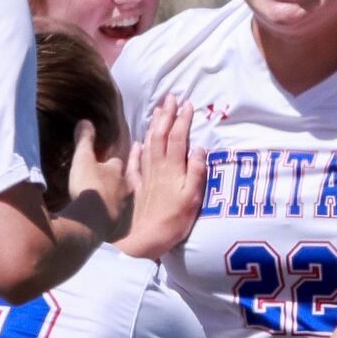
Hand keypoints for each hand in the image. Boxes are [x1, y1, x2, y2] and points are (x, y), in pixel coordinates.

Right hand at [60, 120, 128, 236]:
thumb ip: (84, 141)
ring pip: (123, 200)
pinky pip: (118, 219)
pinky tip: (109, 220)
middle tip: (112, 181)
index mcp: (116, 171)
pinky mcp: (120, 226)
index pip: (117, 163)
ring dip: (117, 199)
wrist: (93, 220)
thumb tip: (85, 121)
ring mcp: (124, 208)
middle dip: (118, 181)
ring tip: (111, 200)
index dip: (111, 162)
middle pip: (124, 182)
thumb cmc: (89, 186)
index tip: (107, 162)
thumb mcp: (83, 159)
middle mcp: (125, 188)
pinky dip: (114, 217)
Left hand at [120, 96, 203, 259]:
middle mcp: (157, 168)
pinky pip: (135, 164)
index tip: (187, 104)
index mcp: (173, 169)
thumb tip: (201, 148)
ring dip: (154, 126)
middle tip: (171, 97)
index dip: (182, 120)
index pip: (178, 138)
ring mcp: (145, 176)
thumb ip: (197, 173)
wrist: (145, 240)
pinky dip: (137, 151)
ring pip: (148, 145)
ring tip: (158, 111)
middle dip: (166, 115)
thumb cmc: (174, 222)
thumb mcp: (192, 199)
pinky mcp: (136, 187)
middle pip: (161, 135)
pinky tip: (138, 143)